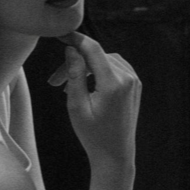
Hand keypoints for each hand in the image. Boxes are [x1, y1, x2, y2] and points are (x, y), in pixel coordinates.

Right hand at [57, 32, 140, 169]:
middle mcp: (128, 78)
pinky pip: (113, 68)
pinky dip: (98, 71)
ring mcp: (134, 81)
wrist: (115, 155)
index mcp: (114, 83)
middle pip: (96, 57)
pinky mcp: (135, 85)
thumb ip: (74, 74)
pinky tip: (86, 86)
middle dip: (74, 63)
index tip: (60, 34)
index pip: (93, 49)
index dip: (75, 39)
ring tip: (69, 87)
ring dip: (85, 68)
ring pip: (104, 61)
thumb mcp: (76, 106)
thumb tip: (72, 50)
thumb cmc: (93, 136)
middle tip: (54, 82)